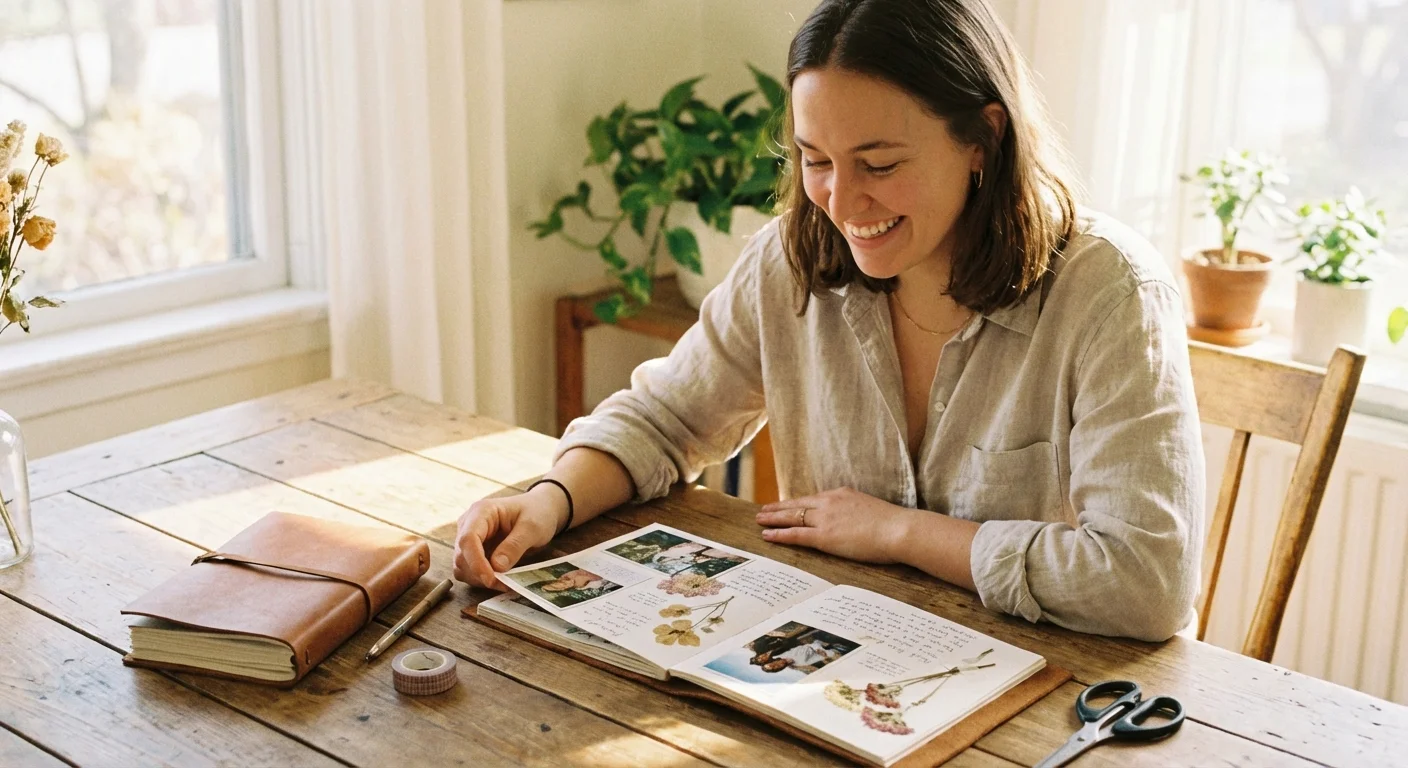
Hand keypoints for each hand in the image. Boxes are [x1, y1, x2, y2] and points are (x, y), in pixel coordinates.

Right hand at [453, 485, 565, 588]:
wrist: (540, 509)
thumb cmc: (537, 513)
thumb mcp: (532, 527)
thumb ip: (515, 545)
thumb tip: (497, 567)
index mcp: (481, 511)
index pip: (468, 539)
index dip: (476, 562)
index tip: (490, 579)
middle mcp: (468, 524)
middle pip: (462, 555)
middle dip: (479, 574)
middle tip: (504, 584)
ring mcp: (469, 538)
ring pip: (462, 566)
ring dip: (479, 579)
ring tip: (504, 583)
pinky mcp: (473, 552)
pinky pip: (469, 571)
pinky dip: (482, 580)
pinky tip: (500, 580)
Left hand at [755, 487, 918, 563]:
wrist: (899, 529)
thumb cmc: (893, 525)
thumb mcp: (871, 509)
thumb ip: (857, 512)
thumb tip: (855, 522)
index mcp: (842, 494)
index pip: (813, 498)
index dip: (796, 502)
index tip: (786, 504)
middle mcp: (830, 502)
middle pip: (797, 504)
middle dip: (778, 507)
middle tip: (763, 510)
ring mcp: (825, 518)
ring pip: (792, 517)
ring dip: (773, 519)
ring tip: (759, 520)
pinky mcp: (824, 536)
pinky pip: (795, 534)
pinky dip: (779, 534)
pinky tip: (767, 535)